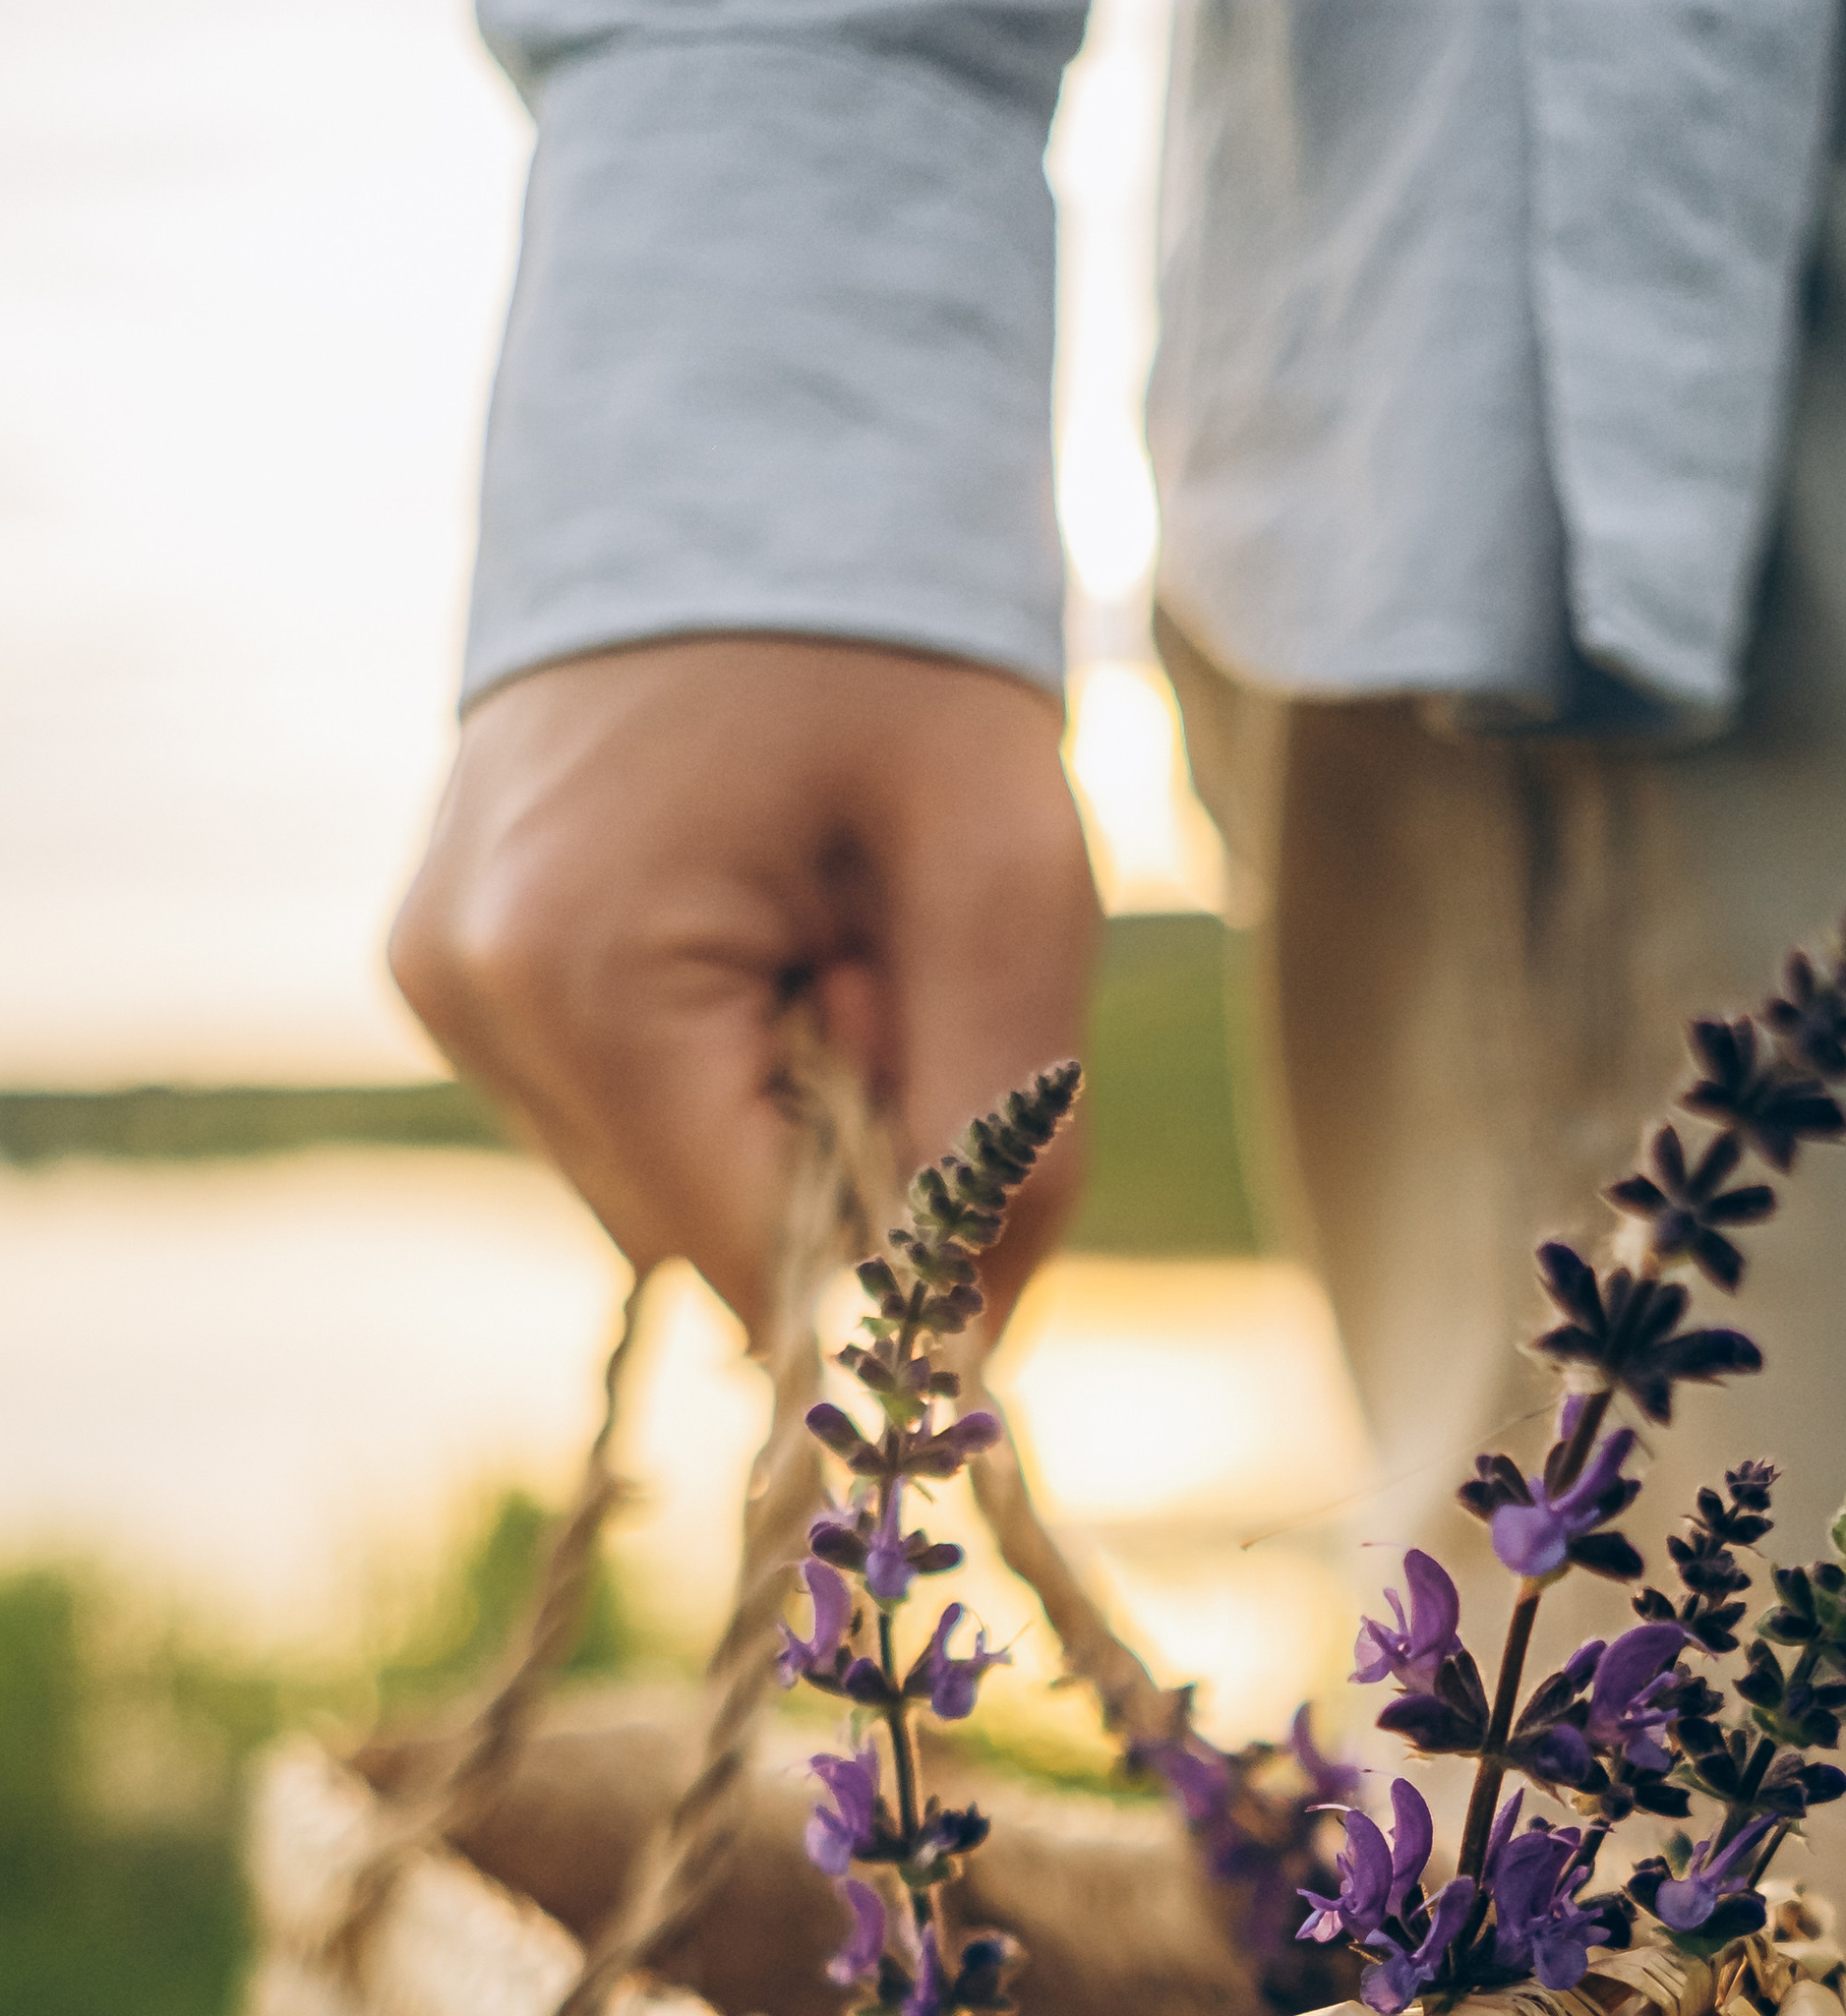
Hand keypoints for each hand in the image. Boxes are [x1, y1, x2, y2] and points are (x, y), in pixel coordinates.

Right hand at [390, 636, 1100, 1344]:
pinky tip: (752, 932)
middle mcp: (472, 998)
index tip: (954, 1095)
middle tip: (889, 966)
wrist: (741, 452)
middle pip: (708, 1242)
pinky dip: (715, 1073)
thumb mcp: (1007, 867)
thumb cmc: (890, 649)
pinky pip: (617, 1114)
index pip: (759, 1269)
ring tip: (821, 929)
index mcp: (581, 976)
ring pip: (662, 1190)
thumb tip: (977, 1337)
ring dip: (778, 1119)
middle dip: (837, 1164)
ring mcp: (442, 984)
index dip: (894, 1247)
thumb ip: (1006, 1119)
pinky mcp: (450, 968)